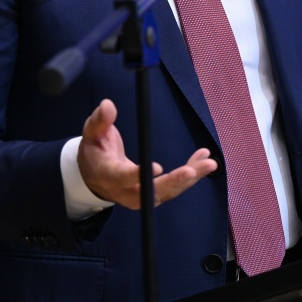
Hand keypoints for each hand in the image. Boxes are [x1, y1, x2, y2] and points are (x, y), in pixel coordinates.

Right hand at [77, 99, 218, 208]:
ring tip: (209, 163)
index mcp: (108, 174)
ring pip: (167, 192)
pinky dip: (190, 175)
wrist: (94, 176)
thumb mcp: (92, 134)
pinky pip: (174, 188)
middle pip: (150, 192)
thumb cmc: (95, 152)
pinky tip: (204, 161)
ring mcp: (141, 196)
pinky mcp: (153, 194)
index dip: (138, 175)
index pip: (122, 177)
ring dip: (190, 178)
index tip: (157, 168)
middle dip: (172, 182)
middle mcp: (125, 191)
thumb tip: (108, 105)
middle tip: (191, 171)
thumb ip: (100, 121)